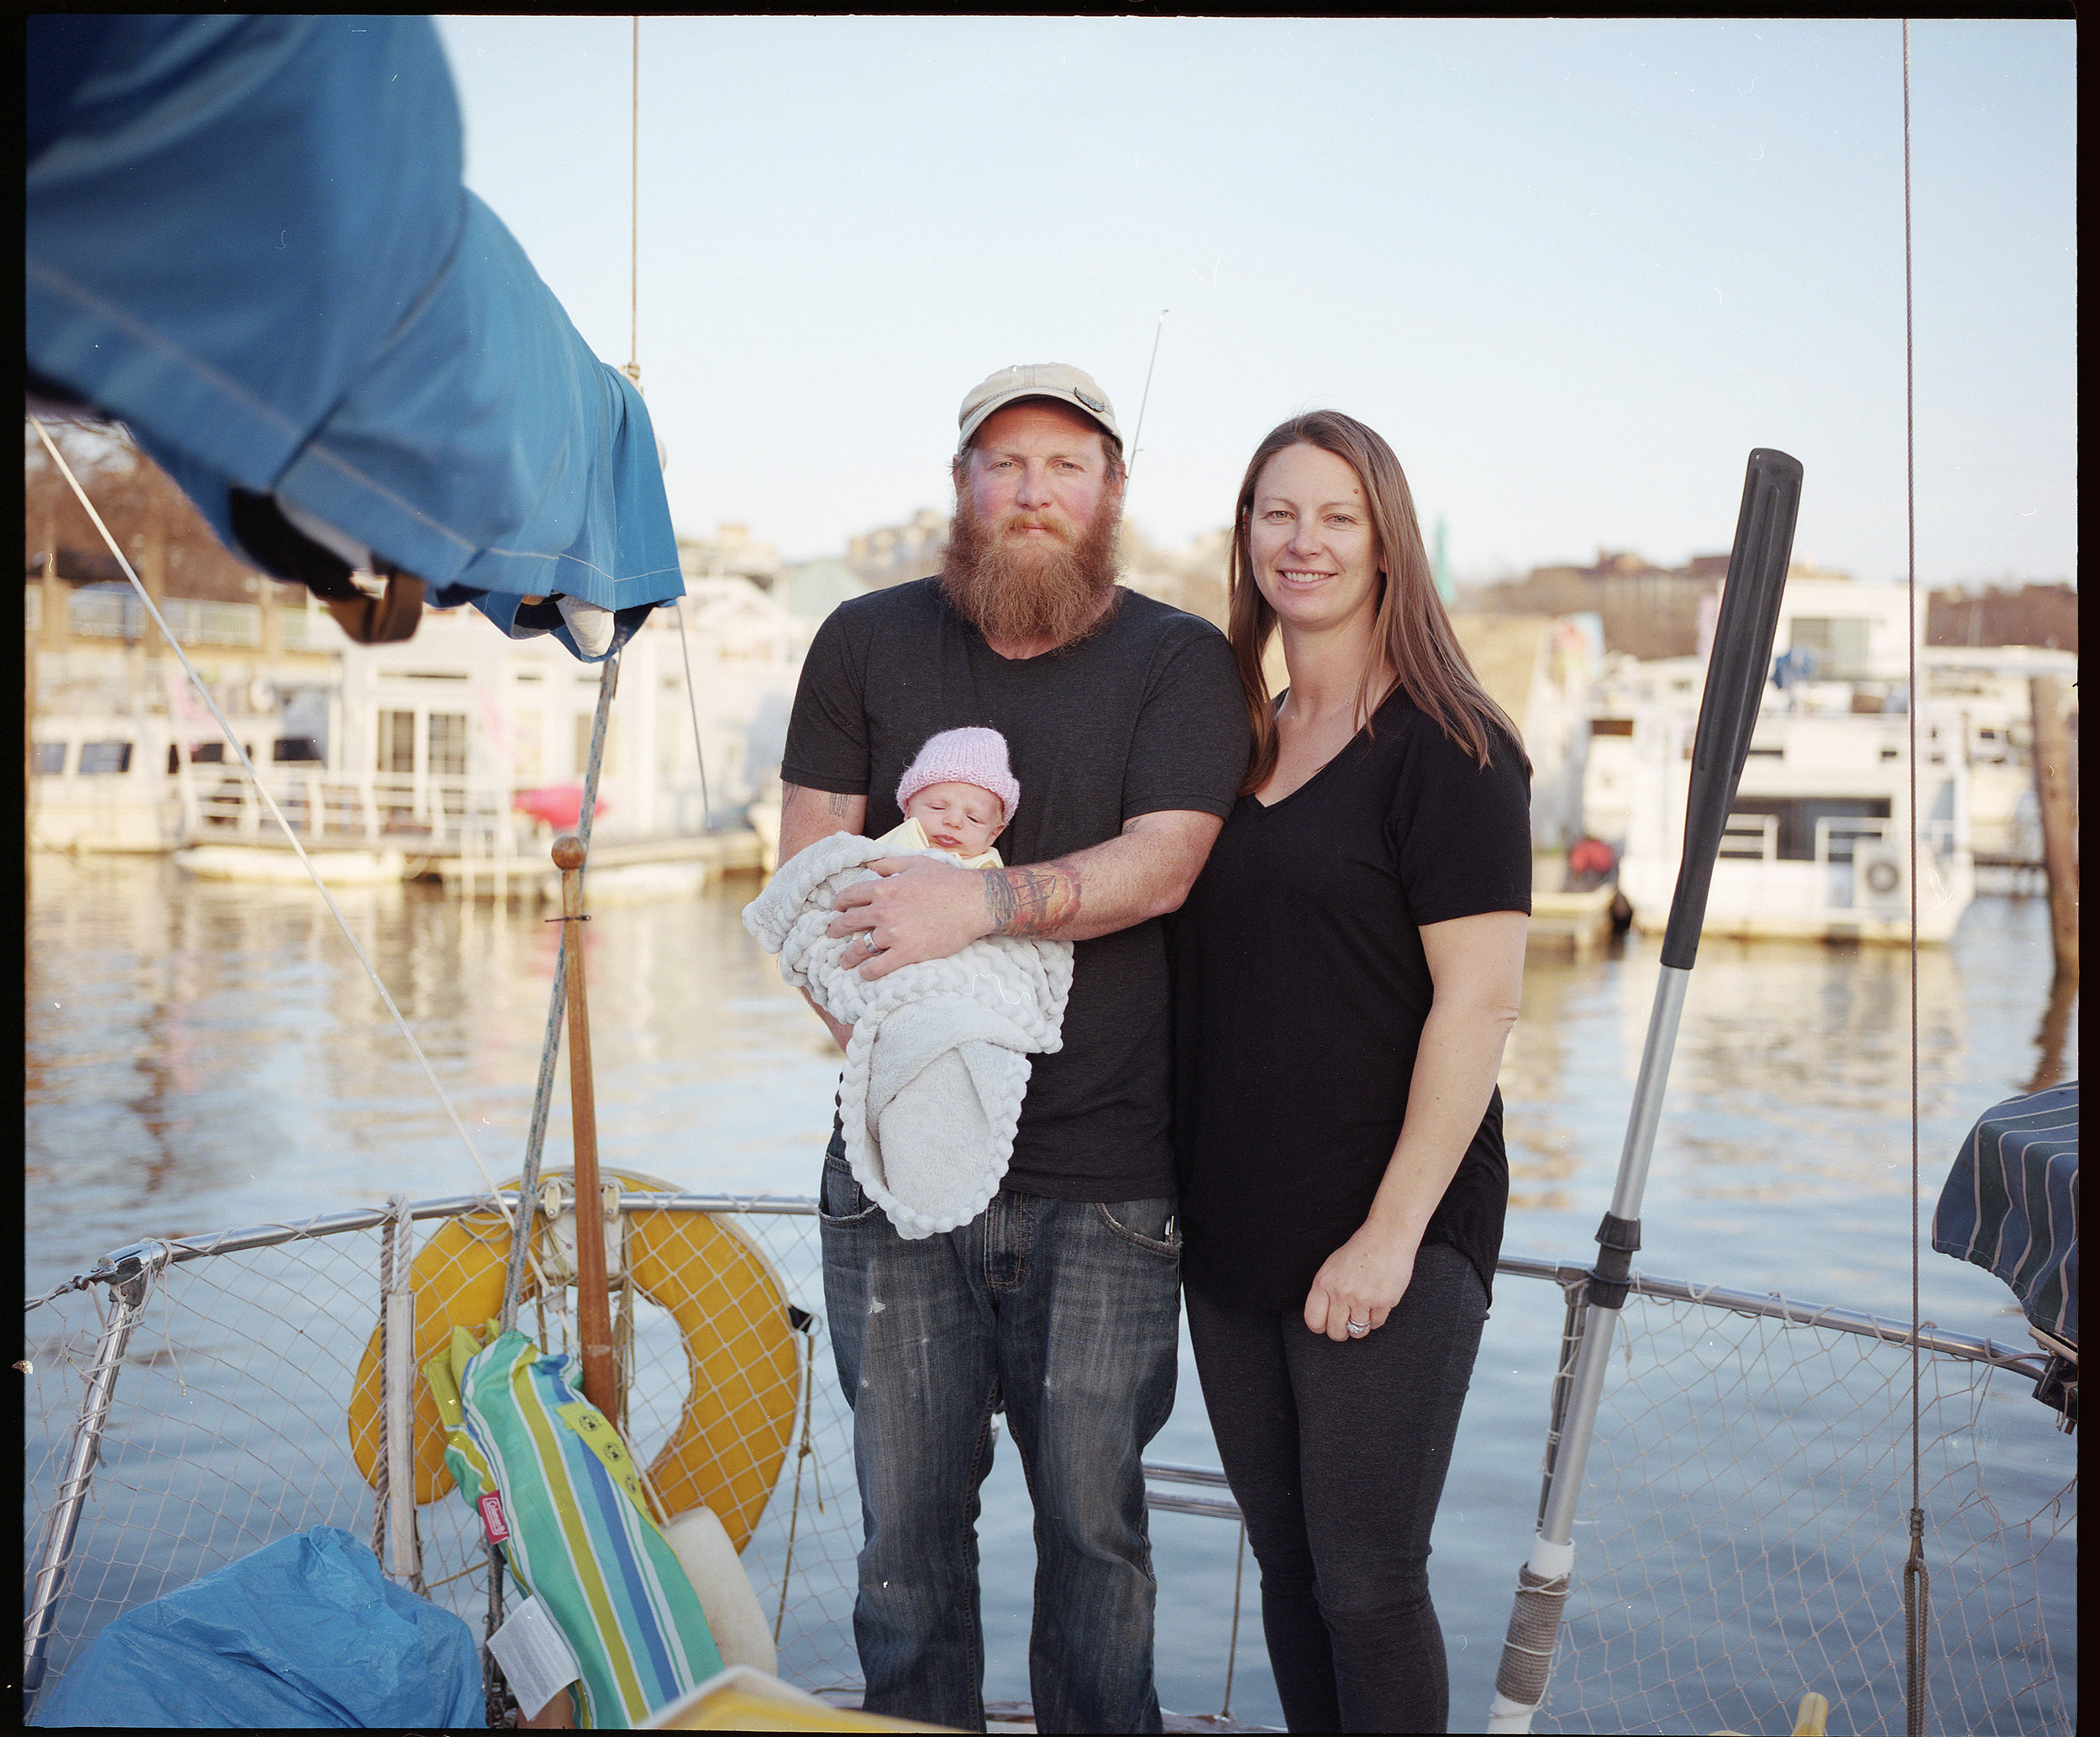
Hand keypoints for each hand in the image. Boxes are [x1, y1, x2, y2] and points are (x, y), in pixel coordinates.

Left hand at [826, 856, 993, 978]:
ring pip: (859, 948)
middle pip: (848, 923)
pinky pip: (878, 967)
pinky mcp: (907, 953)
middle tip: (832, 935)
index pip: (849, 896)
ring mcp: (893, 934)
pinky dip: (867, 972)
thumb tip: (869, 864)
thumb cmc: (947, 881)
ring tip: (843, 962)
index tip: (836, 909)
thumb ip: (888, 862)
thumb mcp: (915, 862)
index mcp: (884, 888)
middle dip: (836, 930)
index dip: (839, 904)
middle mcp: (883, 911)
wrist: (973, 902)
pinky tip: (864, 974)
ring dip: (848, 956)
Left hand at [1303, 1223, 1420, 1342]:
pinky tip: (1376, 1303)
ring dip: (1360, 1326)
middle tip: (1346, 1324)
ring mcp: (1362, 1299)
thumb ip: (1325, 1291)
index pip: (1313, 1320)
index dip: (1321, 1326)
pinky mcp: (1383, 1302)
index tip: (1327, 1324)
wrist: (1387, 1237)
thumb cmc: (1359, 1251)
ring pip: (1357, 1331)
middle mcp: (1341, 1293)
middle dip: (1341, 1332)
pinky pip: (1376, 1324)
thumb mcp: (1332, 1267)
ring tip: (1363, 1312)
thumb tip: (1323, 1317)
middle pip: (1335, 1332)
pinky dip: (1376, 1318)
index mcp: (1324, 1283)